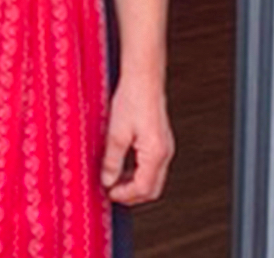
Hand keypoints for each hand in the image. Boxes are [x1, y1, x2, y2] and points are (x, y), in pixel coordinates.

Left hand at [100, 80, 172, 205]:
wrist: (144, 77)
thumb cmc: (133, 98)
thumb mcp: (116, 133)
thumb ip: (112, 160)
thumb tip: (107, 179)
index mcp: (156, 154)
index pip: (143, 189)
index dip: (125, 195)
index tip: (110, 193)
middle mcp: (165, 153)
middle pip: (152, 188)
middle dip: (132, 194)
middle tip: (113, 191)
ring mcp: (166, 146)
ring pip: (154, 178)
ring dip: (135, 183)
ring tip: (116, 179)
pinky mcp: (162, 139)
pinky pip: (153, 165)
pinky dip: (140, 171)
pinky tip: (125, 165)